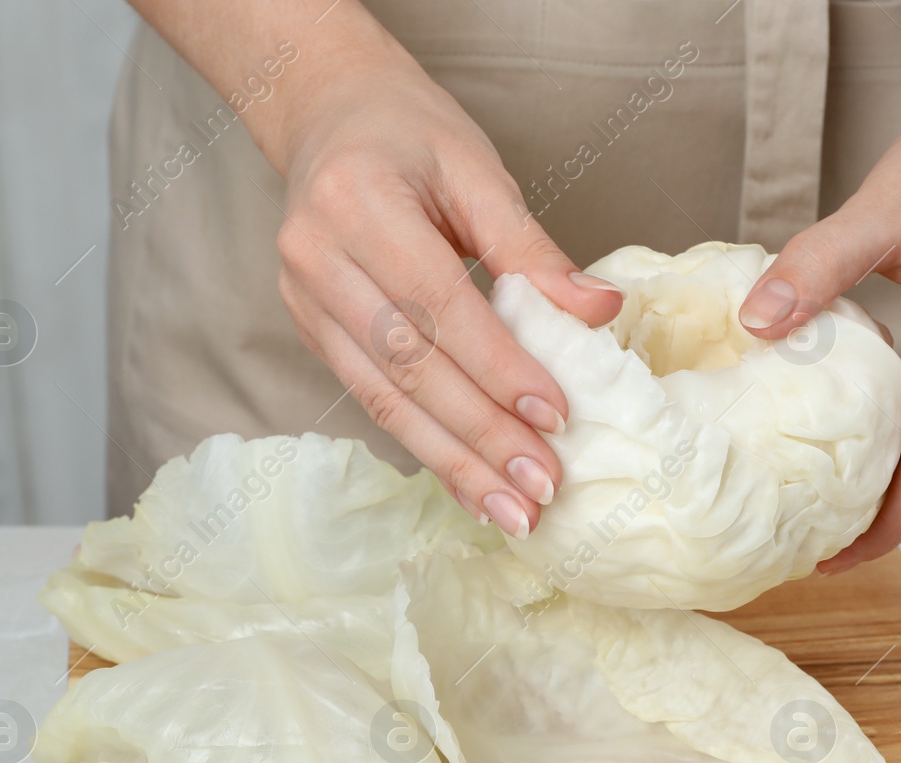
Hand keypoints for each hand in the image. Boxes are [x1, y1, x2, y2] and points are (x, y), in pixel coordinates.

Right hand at [270, 36, 622, 538]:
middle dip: (479, 436)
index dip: (498, 367)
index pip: (438, 303)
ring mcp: (303, 300)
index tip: (556, 417)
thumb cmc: (409, 133)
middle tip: (540, 487)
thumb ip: (532, 247)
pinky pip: (371, 400)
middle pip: (407, 366)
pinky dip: (426, 447)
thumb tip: (597, 312)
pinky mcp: (309, 331)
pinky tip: (470, 485)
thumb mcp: (476, 168)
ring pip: (383, 399)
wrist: (326, 113)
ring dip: (452, 463)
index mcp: (357, 202)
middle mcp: (316, 258)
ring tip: (511, 511)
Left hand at [738, 97, 900, 570]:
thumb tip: (756, 320)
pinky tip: (849, 435)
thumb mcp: (883, 211)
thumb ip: (818, 266)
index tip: (837, 559)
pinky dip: (900, 424)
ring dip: (892, 471)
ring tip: (824, 505)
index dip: (890, 519)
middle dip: (885, 510)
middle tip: (813, 547)